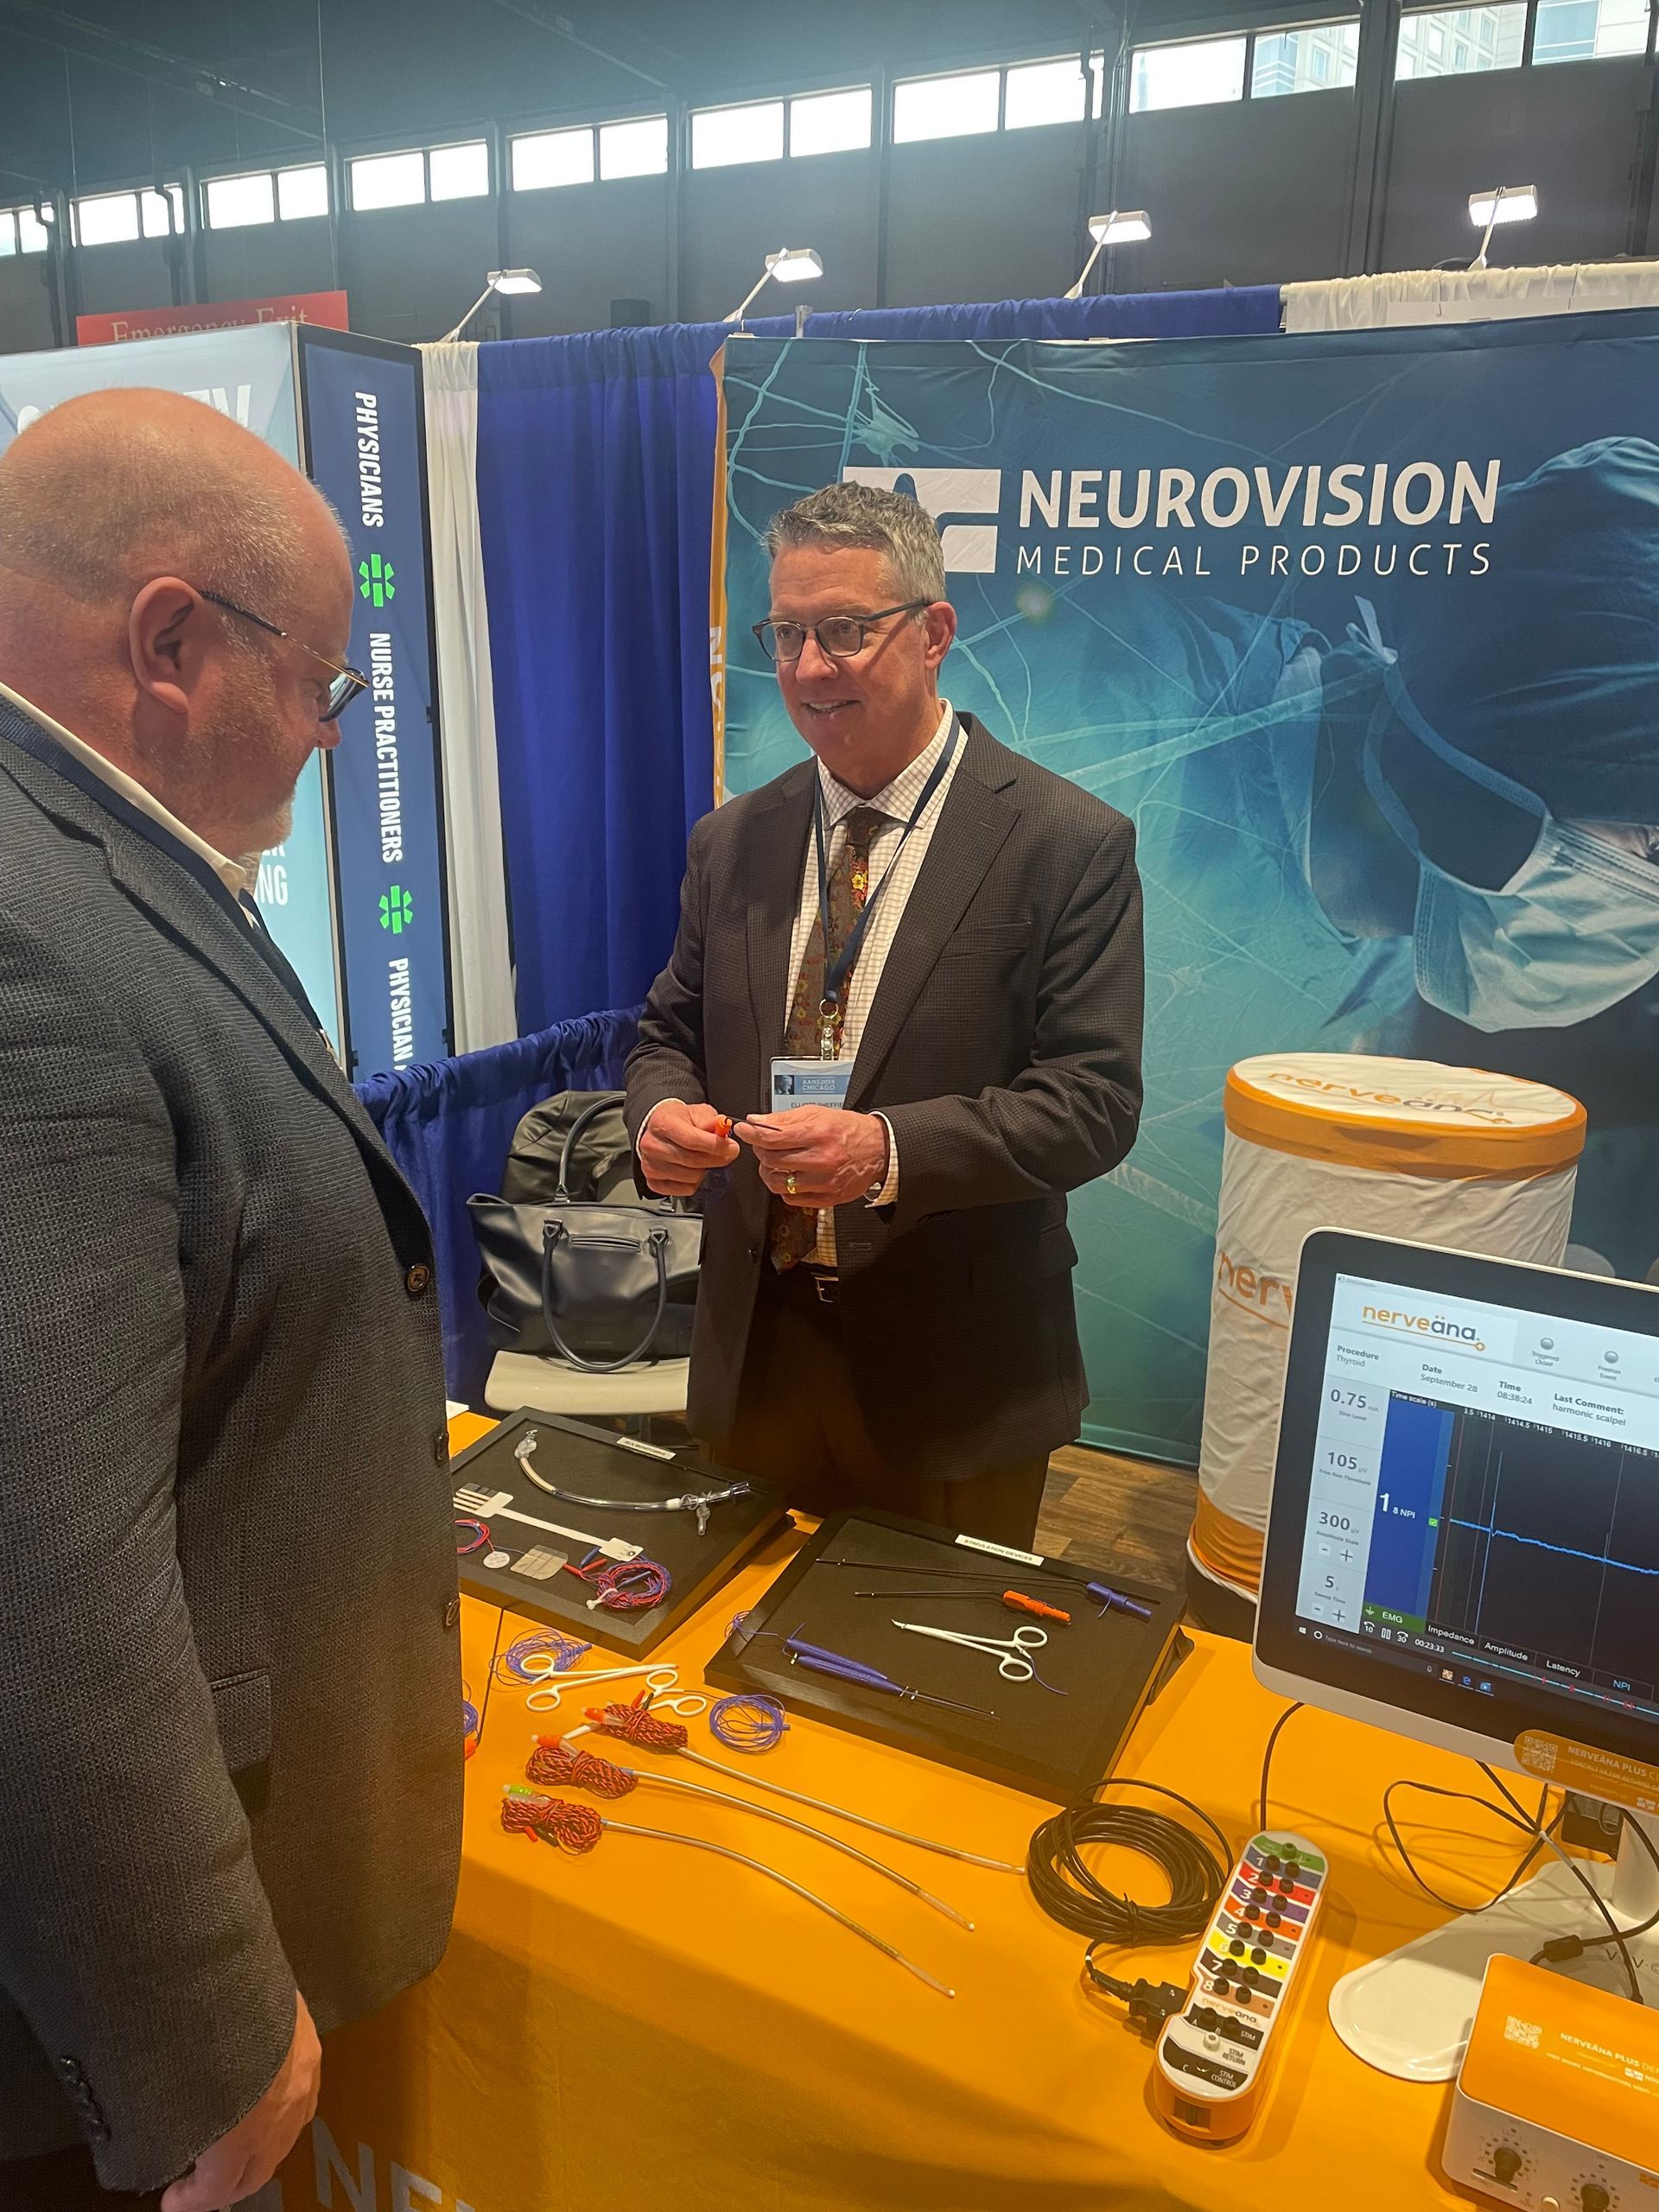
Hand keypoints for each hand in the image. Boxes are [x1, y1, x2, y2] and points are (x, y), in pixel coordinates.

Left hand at [160, 1992, 320, 2211]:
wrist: (213, 1970)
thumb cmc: (187, 2034)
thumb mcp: (159, 2097)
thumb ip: (163, 2130)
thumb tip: (150, 2145)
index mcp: (241, 2135)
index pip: (218, 2189)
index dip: (192, 2202)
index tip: (172, 2200)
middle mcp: (278, 2113)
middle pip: (258, 2169)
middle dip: (228, 2183)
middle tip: (201, 2182)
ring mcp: (300, 2075)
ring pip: (287, 2133)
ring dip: (260, 2148)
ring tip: (233, 2145)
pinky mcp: (307, 2038)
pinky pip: (301, 2093)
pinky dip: (283, 2110)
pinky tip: (267, 2101)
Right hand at [637, 1099, 738, 1197]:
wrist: (660, 1130)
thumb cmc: (678, 1121)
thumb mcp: (696, 1113)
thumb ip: (710, 1120)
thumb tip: (722, 1124)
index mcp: (662, 1124)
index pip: (691, 1140)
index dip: (715, 1146)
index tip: (731, 1147)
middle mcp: (652, 1145)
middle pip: (692, 1160)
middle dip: (717, 1158)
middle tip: (728, 1154)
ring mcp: (650, 1165)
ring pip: (691, 1177)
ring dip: (705, 1170)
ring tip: (705, 1159)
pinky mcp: (653, 1182)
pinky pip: (684, 1189)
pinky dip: (695, 1182)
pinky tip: (694, 1170)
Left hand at [734, 1108, 888, 1209]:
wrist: (879, 1150)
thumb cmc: (847, 1129)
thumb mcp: (817, 1113)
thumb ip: (784, 1118)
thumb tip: (756, 1122)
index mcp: (818, 1133)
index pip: (772, 1137)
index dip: (752, 1133)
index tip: (744, 1130)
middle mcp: (821, 1159)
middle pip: (771, 1160)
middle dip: (761, 1150)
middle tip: (764, 1144)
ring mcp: (824, 1182)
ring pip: (777, 1182)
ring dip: (769, 1171)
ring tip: (774, 1162)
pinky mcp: (827, 1198)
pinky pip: (791, 1198)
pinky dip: (784, 1187)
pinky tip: (790, 1176)